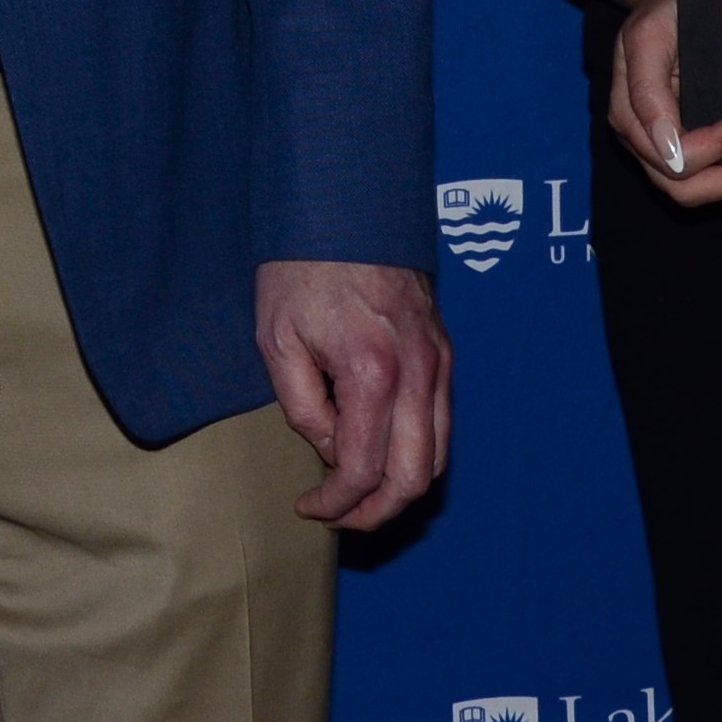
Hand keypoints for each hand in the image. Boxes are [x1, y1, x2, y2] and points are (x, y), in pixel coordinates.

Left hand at [255, 259, 450, 529]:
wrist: (345, 204)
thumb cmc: (301, 268)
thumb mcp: (278, 340)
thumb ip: (302, 408)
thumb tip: (330, 452)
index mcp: (372, 370)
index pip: (362, 469)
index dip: (334, 503)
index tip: (307, 507)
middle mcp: (418, 371)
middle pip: (415, 479)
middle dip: (375, 512)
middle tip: (338, 516)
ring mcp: (438, 361)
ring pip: (438, 457)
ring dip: (400, 488)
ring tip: (357, 493)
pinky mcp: (443, 351)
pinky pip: (442, 422)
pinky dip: (416, 453)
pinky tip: (379, 452)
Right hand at [606, 0, 721, 207]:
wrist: (670, 2)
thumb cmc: (664, 12)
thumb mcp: (649, 34)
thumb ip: (647, 90)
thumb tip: (666, 144)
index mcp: (628, 111)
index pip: (674, 152)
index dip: (717, 144)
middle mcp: (640, 138)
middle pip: (681, 185)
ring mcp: (657, 148)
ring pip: (693, 191)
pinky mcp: (681, 149)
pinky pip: (705, 178)